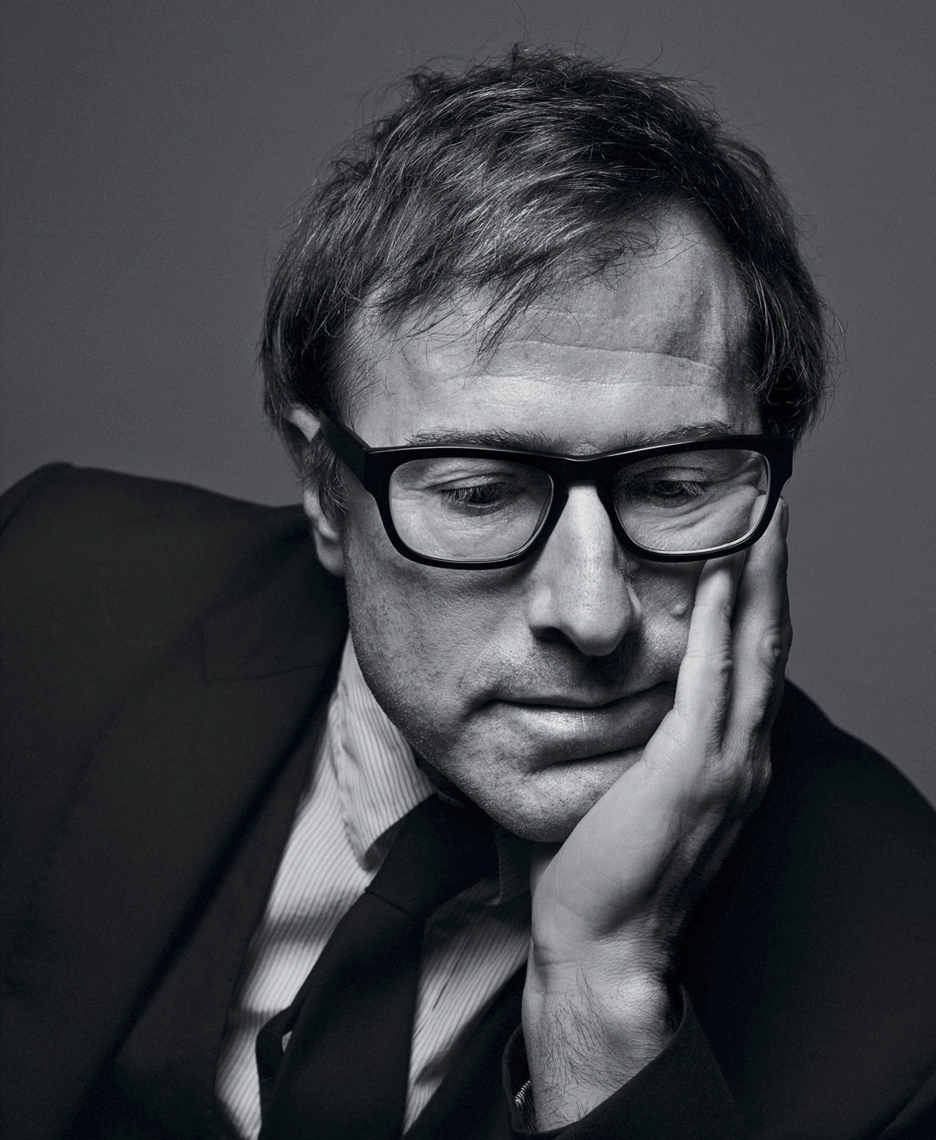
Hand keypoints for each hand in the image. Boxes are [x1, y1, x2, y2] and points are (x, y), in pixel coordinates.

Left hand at [523, 501, 790, 1126]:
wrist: (606, 942)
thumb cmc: (611, 867)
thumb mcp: (639, 788)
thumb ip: (649, 738)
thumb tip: (624, 688)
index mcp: (733, 758)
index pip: (754, 662)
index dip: (761, 599)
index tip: (755, 543)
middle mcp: (744, 756)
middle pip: (769, 644)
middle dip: (774, 572)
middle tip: (772, 508)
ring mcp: (725, 766)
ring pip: (753, 652)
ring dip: (759, 581)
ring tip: (759, 520)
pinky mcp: (689, 772)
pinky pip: (709, 682)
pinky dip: (716, 625)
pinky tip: (716, 578)